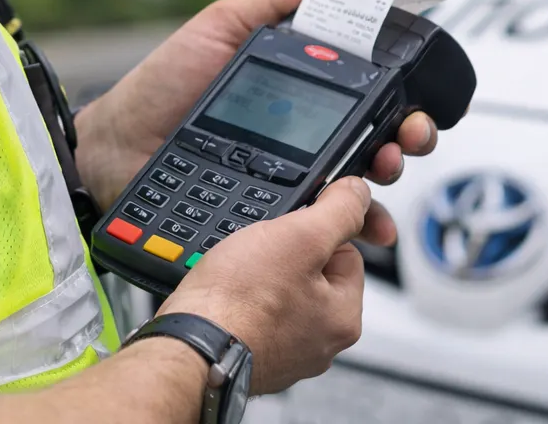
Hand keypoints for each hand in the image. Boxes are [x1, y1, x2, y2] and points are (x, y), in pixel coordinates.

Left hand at [73, 0, 441, 241]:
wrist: (116, 145)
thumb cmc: (162, 83)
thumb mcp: (223, 27)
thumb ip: (277, 4)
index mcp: (298, 92)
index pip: (365, 96)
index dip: (399, 98)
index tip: (415, 98)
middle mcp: (300, 137)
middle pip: (374, 141)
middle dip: (406, 140)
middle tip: (407, 138)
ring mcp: (286, 179)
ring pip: (354, 189)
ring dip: (384, 186)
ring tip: (381, 175)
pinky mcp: (267, 215)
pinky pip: (315, 226)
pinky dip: (346, 230)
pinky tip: (359, 224)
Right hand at [157, 176, 373, 393]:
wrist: (188, 347)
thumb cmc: (238, 302)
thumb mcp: (300, 237)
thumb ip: (339, 211)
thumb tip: (359, 194)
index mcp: (344, 318)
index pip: (347, 252)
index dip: (316, 232)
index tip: (291, 231)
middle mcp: (321, 342)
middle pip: (313, 273)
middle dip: (286, 257)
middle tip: (257, 255)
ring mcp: (286, 353)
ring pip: (281, 292)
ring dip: (261, 278)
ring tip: (237, 276)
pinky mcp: (254, 354)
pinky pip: (255, 313)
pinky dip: (242, 302)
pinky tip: (226, 297)